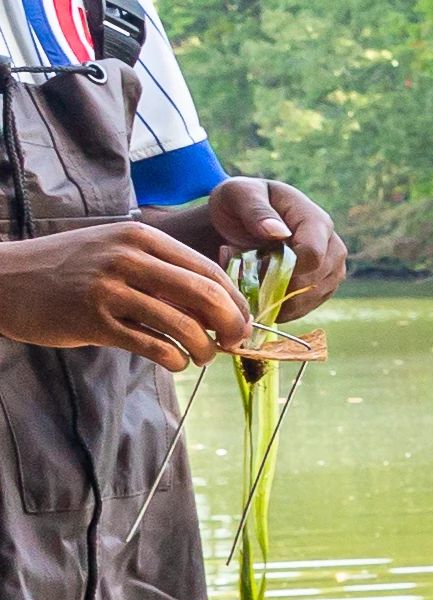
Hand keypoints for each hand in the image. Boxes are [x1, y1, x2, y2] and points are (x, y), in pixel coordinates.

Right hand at [0, 220, 246, 367]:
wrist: (6, 279)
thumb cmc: (72, 270)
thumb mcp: (117, 253)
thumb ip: (163, 273)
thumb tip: (220, 308)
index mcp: (140, 237)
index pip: (209, 271)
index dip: (235, 302)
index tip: (242, 323)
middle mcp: (127, 258)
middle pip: (204, 295)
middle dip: (231, 325)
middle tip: (232, 344)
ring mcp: (109, 289)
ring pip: (183, 325)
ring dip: (204, 349)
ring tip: (201, 357)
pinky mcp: (94, 321)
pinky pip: (154, 346)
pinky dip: (175, 360)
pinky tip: (175, 362)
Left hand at [195, 177, 345, 314]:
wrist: (241, 218)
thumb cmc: (239, 202)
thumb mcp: (238, 194)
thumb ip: (256, 210)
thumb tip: (279, 233)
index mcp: (315, 220)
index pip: (313, 255)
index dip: (284, 269)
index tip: (256, 265)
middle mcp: (333, 246)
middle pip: (315, 281)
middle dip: (279, 286)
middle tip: (249, 278)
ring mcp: (332, 268)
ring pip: (313, 298)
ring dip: (279, 299)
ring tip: (253, 283)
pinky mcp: (324, 286)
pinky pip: (308, 307)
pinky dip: (283, 307)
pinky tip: (262, 294)